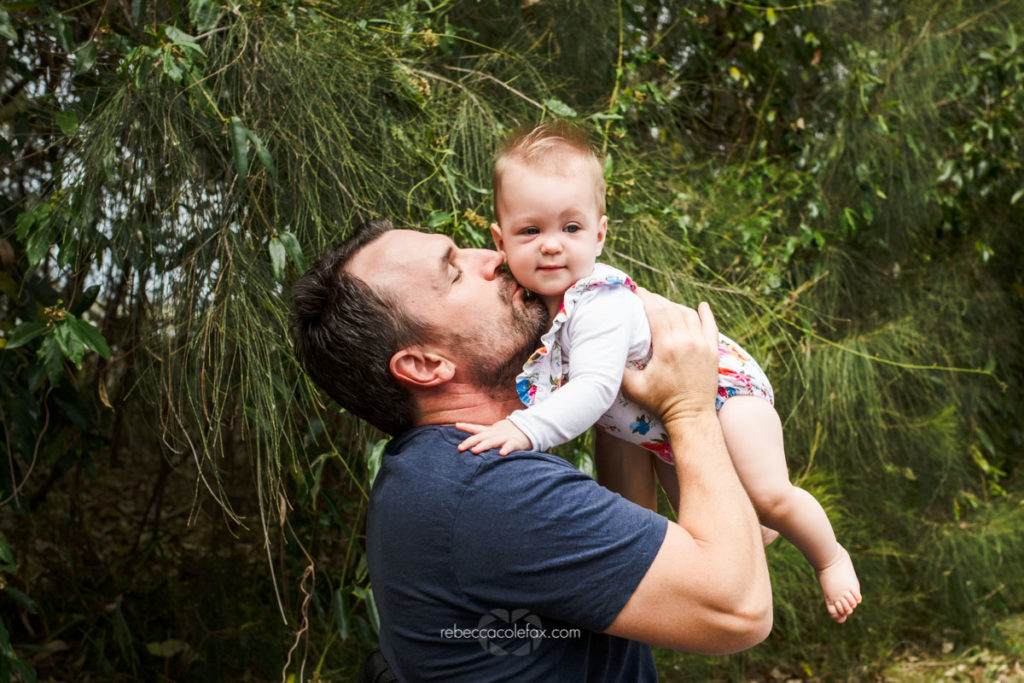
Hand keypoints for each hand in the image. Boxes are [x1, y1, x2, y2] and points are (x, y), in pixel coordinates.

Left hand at [456, 419, 531, 454]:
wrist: (526, 429)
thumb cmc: (505, 432)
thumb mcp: (491, 430)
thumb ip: (477, 430)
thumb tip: (459, 427)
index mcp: (489, 431)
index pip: (476, 428)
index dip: (466, 426)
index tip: (457, 425)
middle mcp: (495, 434)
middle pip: (480, 437)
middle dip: (470, 442)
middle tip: (460, 448)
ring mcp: (504, 438)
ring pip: (492, 442)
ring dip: (483, 446)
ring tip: (475, 451)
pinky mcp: (514, 443)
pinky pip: (509, 446)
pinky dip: (506, 449)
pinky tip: (501, 454)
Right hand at [621, 290, 719, 426]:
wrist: (691, 417)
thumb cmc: (661, 403)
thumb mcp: (633, 387)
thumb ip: (619, 369)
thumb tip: (606, 353)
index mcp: (668, 346)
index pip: (656, 312)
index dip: (645, 298)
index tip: (635, 291)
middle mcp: (687, 341)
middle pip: (671, 309)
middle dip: (657, 300)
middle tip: (645, 297)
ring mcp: (703, 345)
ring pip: (689, 315)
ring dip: (675, 306)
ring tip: (664, 305)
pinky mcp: (713, 352)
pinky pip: (710, 326)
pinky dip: (705, 314)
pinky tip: (701, 305)